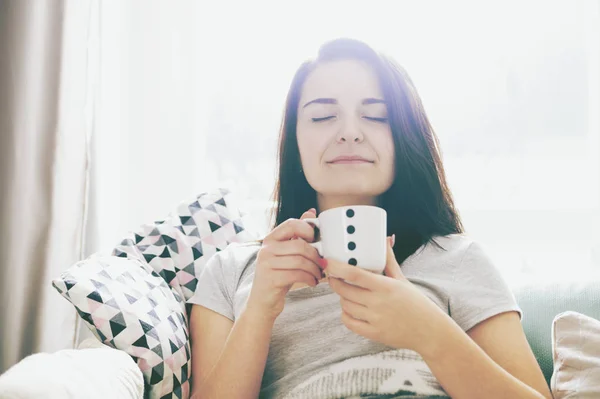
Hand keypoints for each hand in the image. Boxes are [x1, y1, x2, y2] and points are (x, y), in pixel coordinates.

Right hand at [246, 208, 322, 321]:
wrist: (262, 301)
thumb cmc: (278, 274)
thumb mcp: (287, 253)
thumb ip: (297, 233)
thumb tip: (311, 212)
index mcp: (270, 239)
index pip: (291, 224)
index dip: (308, 230)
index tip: (316, 241)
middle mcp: (266, 249)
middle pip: (300, 245)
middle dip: (316, 256)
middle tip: (322, 264)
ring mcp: (266, 264)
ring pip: (300, 261)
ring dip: (314, 269)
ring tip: (318, 274)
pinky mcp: (270, 279)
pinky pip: (297, 274)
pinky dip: (309, 278)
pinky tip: (312, 282)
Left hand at [325, 236, 448, 355]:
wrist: (429, 331)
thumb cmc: (416, 303)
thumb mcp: (402, 279)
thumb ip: (389, 260)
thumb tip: (385, 239)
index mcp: (386, 286)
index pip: (355, 275)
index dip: (337, 268)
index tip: (328, 262)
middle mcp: (379, 303)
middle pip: (345, 290)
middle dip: (335, 282)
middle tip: (335, 277)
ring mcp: (375, 320)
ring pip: (345, 306)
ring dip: (342, 298)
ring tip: (347, 292)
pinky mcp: (374, 334)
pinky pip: (349, 322)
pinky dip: (345, 314)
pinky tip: (350, 309)